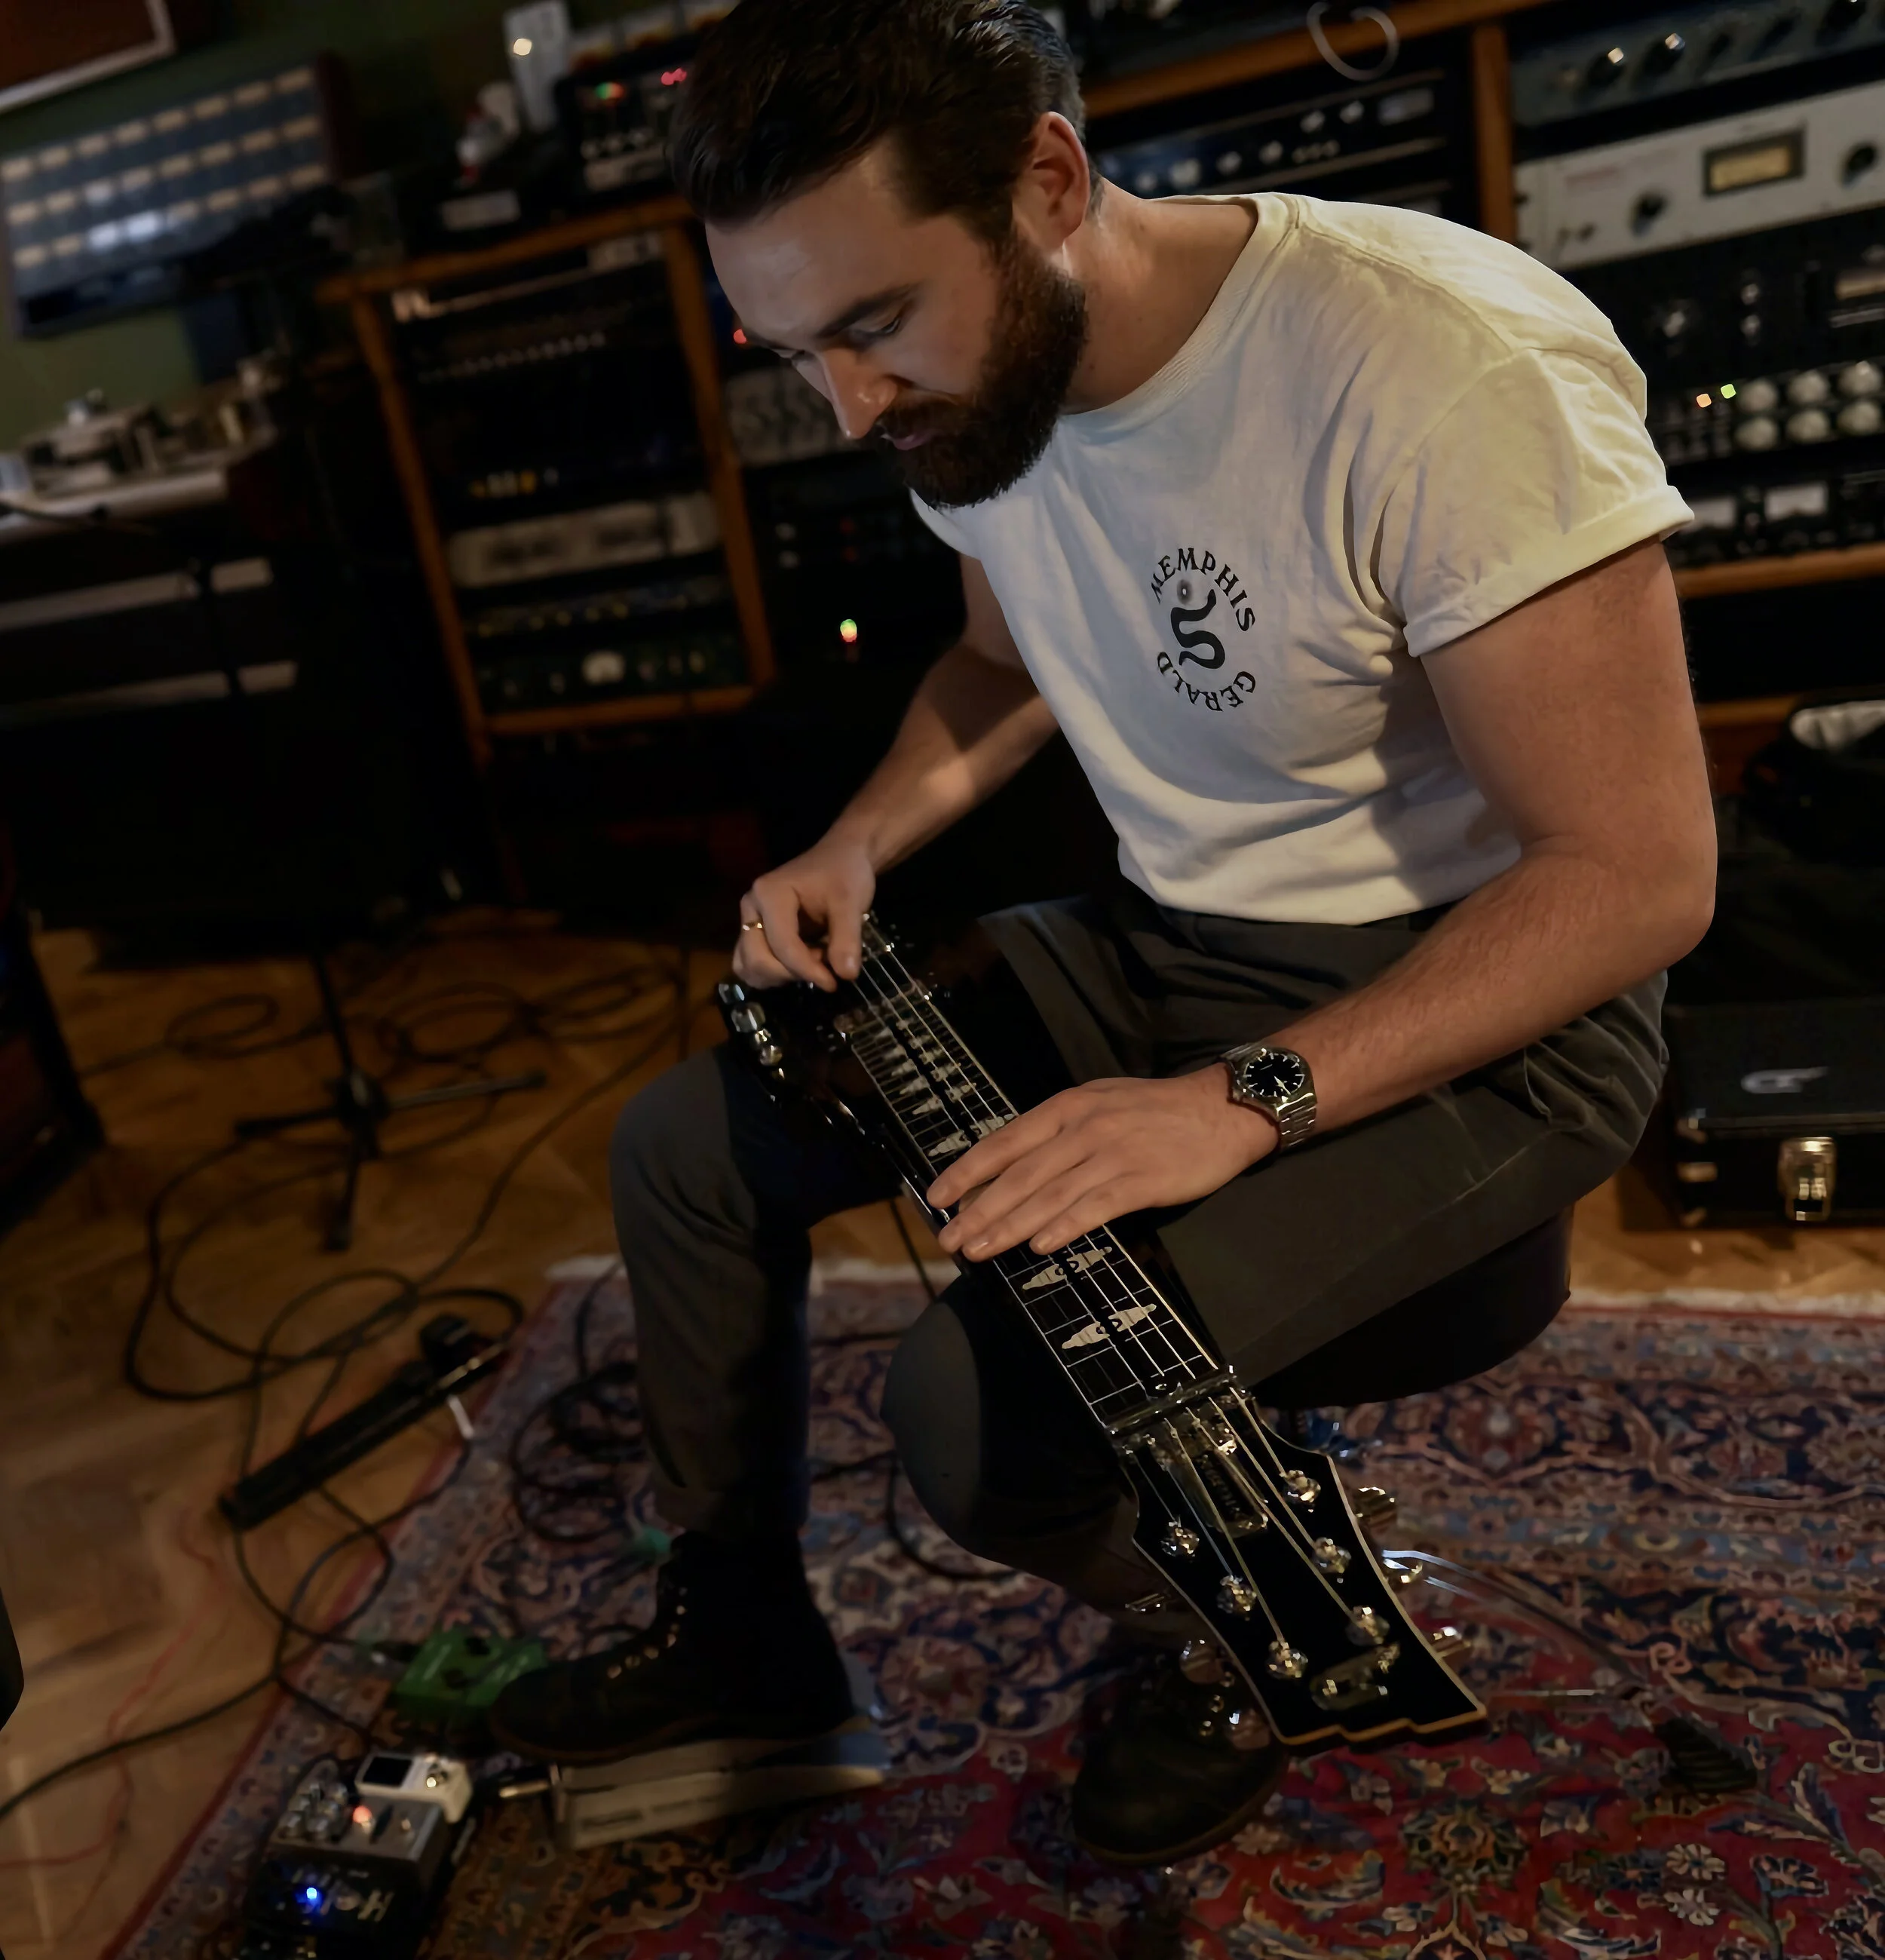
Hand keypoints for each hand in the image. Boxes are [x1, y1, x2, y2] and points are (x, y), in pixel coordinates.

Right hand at [732, 834, 876, 990]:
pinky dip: (774, 973)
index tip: (834, 983)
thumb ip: (847, 939)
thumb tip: (846, 976)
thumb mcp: (851, 902)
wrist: (841, 858)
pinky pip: (752, 963)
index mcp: (769, 894)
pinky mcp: (755, 931)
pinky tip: (801, 964)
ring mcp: (750, 920)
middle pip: (757, 960)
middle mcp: (751, 908)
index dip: (807, 970)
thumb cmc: (844, 874)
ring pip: (749, 966)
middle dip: (791, 974)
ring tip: (811, 962)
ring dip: (780, 976)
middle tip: (823, 967)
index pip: (782, 945)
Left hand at [928, 1067, 1276, 1260]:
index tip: (937, 1198)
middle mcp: (1084, 1127)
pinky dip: (1065, 1226)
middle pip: (1020, 1174)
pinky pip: (1095, 1206)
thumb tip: (1012, 1167)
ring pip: (1049, 1194)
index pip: (1005, 1141)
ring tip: (979, 1251)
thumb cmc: (1156, 1111)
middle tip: (949, 1240)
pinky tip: (1039, 1246)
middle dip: (979, 1210)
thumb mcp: (1099, 1103)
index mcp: (1067, 1107)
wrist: (1221, 1109)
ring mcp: (1113, 1152)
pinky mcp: (1142, 1179)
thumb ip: (1058, 1131)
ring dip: (1009, 1226)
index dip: (967, 1171)